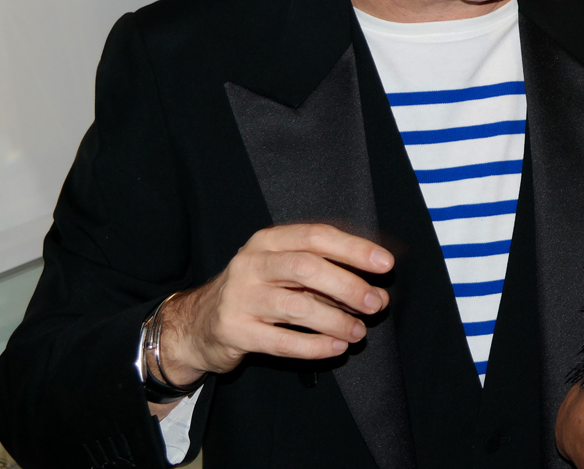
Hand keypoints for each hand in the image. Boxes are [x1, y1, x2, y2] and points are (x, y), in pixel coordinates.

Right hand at [154, 224, 392, 385]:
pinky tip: (336, 347)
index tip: (385, 264)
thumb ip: (324, 273)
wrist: (199, 323)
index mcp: (268, 241)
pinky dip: (314, 346)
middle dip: (348, 285)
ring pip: (297, 307)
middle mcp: (251, 264)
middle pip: (306, 267)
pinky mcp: (235, 332)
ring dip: (336, 320)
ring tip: (359, 331)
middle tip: (376, 303)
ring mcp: (240, 298)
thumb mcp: (282, 270)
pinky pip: (282, 342)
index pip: (316, 236)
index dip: (353, 248)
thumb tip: (375, 286)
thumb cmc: (256, 292)